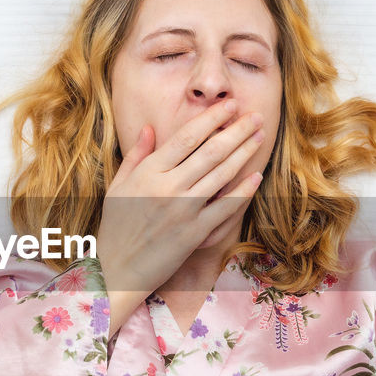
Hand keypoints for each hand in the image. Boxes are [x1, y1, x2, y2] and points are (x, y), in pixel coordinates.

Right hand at [96, 101, 264, 333]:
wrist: (116, 270)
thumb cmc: (116, 228)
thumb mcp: (118, 186)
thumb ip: (136, 155)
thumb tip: (149, 127)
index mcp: (148, 172)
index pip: (186, 137)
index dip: (211, 118)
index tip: (229, 105)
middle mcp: (167, 187)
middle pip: (210, 151)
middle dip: (236, 130)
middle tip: (255, 116)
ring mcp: (183, 210)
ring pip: (221, 174)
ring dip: (244, 153)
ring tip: (259, 136)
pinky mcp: (195, 233)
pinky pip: (226, 208)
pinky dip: (243, 191)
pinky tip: (256, 176)